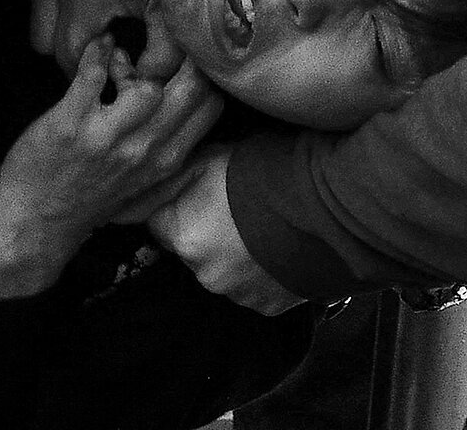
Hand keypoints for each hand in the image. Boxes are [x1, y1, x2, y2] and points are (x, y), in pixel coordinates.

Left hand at [0, 39, 223, 303]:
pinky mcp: (70, 125)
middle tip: (160, 39)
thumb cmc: (88, 204)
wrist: (34, 226)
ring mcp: (107, 138)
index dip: (205, 72)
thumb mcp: (145, 196)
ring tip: (118, 60)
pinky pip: (93, 74)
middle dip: (184, 55)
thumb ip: (179, 176)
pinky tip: (96, 48)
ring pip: (149, 85)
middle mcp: (144, 150)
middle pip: (192, 89)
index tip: (186, 55)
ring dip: (134, 61)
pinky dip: (96, 53)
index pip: (212, 105)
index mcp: (166, 160)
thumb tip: (209, 157)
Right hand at [30, 0, 318, 76]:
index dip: (94, 71)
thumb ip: (160, 57)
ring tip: (106, 17)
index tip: (119, 67)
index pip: (70, 59)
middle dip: (73, 52)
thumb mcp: (172, 6)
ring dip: (64, 23)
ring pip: (38, 14)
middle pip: (44, 43)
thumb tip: (145, 88)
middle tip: (111, 45)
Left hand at [146, 147, 305, 315]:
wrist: (325, 205)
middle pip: (192, 250)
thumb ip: (170, 180)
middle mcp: (204, 275)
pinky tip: (280, 247)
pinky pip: (256, 288)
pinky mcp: (268, 306)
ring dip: (236, 254)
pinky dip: (263, 272)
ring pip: (224, 271)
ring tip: (264, 226)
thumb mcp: (207, 160)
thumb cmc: (263, 175)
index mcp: (183, 239)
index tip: (200, 194)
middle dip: (207, 232)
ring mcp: (238, 294)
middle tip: (236, 206)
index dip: (178, 206)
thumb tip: (140, 190)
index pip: (158, 225)